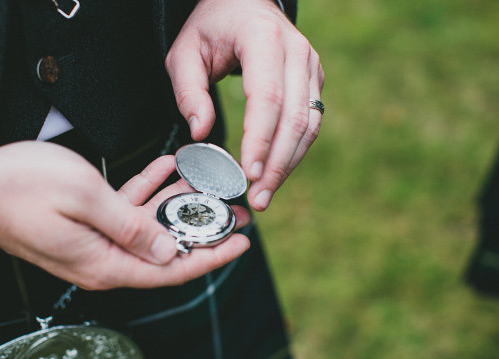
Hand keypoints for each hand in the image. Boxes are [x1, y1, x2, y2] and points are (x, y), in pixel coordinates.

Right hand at [0, 141, 250, 288]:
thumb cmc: (21, 187)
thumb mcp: (85, 199)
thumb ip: (132, 228)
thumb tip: (169, 253)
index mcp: (106, 263)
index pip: (172, 270)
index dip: (211, 257)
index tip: (241, 243)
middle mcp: (104, 261)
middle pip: (167, 251)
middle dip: (202, 229)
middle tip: (234, 209)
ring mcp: (95, 243)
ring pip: (150, 228)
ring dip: (176, 204)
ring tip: (206, 183)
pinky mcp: (86, 225)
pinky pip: (127, 212)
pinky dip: (147, 191)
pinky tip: (165, 167)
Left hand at [166, 0, 323, 210]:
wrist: (243, 4)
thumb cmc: (211, 28)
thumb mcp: (185, 52)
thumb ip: (188, 92)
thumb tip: (200, 133)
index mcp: (263, 38)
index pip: (267, 96)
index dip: (260, 139)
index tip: (248, 173)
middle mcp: (296, 51)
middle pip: (294, 117)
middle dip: (276, 163)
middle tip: (258, 199)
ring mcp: (310, 66)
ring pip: (308, 124)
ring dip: (288, 164)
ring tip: (265, 195)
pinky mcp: (314, 80)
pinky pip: (310, 122)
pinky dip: (295, 151)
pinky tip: (276, 173)